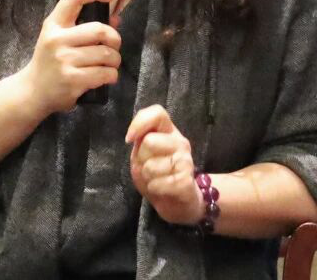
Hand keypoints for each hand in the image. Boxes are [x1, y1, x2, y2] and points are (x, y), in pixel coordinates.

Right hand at [20, 0, 121, 114]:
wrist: (32, 91)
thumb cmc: (50, 62)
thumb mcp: (60, 39)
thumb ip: (85, 27)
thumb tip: (116, 19)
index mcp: (54, 24)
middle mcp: (57, 39)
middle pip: (100, 30)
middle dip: (115, 39)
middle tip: (113, 47)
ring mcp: (64, 60)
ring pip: (107, 54)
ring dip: (115, 61)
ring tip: (109, 65)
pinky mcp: (72, 80)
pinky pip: (105, 74)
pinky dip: (112, 75)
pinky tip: (106, 77)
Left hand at [126, 105, 202, 224]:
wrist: (180, 203)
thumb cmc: (158, 175)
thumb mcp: (144, 154)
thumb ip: (140, 140)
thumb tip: (132, 137)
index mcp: (169, 132)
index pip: (157, 113)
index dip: (140, 122)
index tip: (130, 139)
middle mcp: (180, 143)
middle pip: (148, 141)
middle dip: (141, 158)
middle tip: (148, 167)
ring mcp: (186, 162)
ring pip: (150, 166)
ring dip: (146, 177)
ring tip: (156, 180)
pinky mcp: (186, 182)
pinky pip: (156, 184)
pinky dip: (153, 189)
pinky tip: (162, 190)